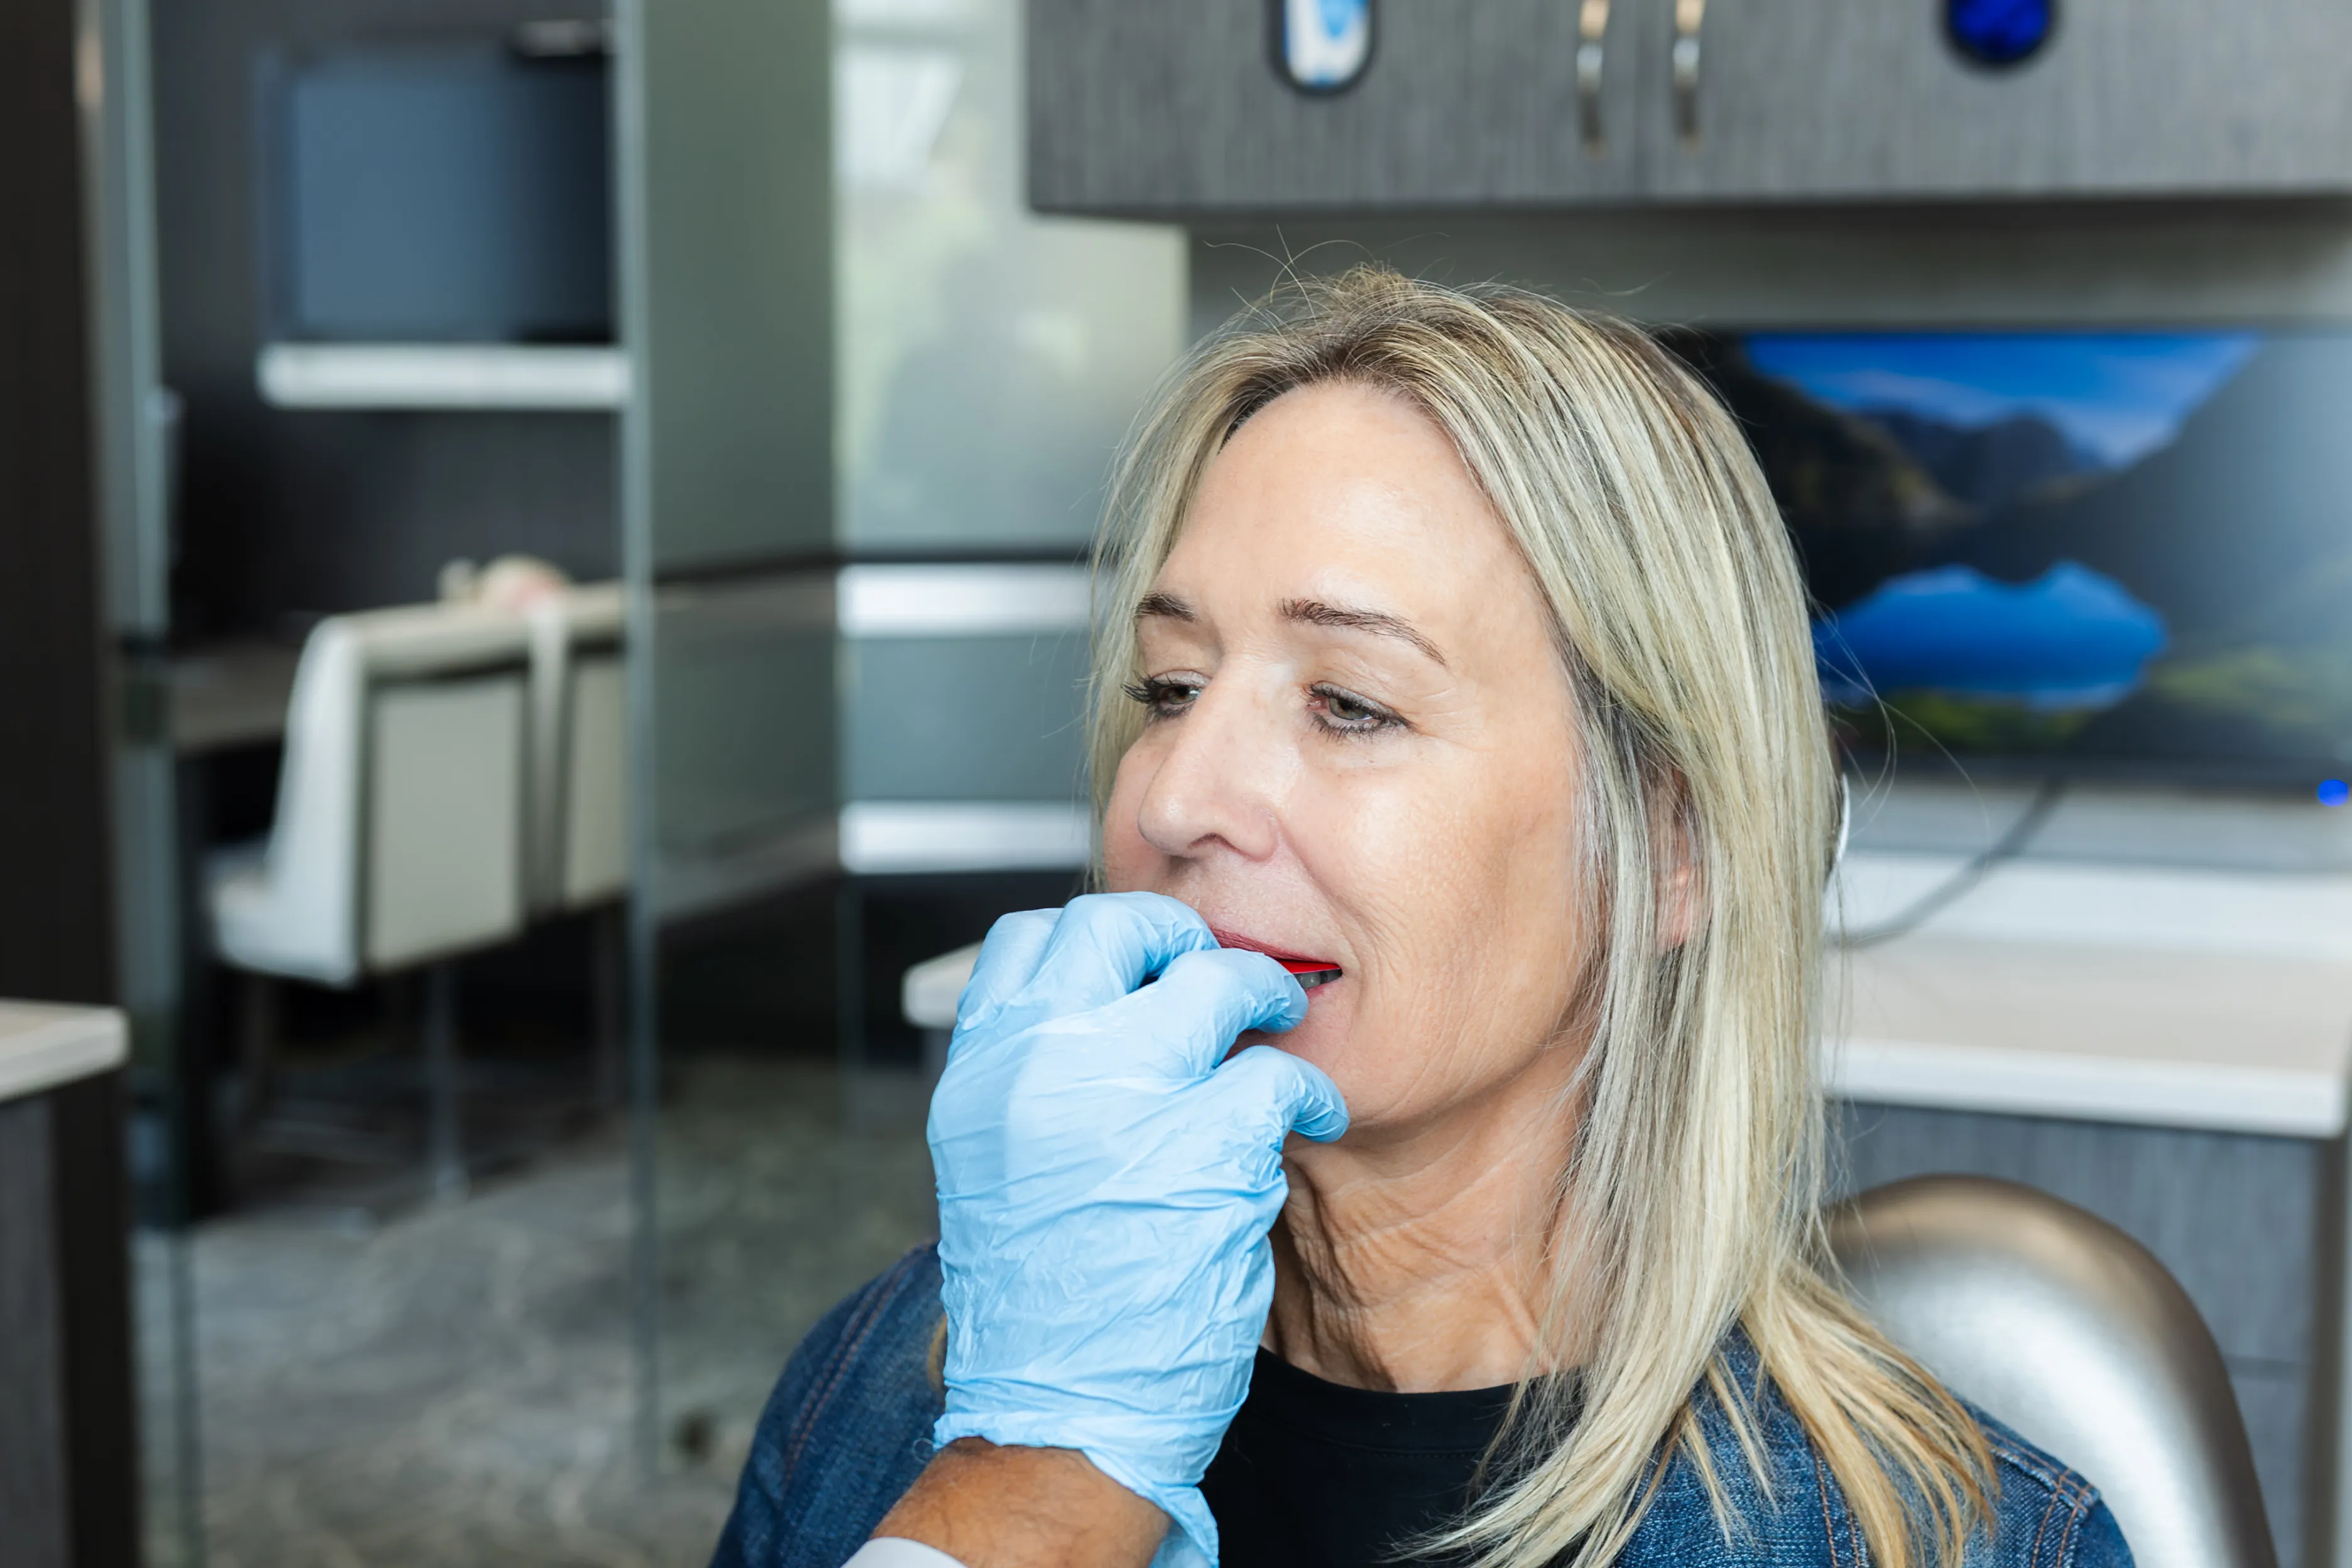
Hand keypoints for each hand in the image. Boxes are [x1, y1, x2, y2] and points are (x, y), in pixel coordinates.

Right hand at [925, 892, 1348, 1567]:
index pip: (1029, 940)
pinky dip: (1306, 1094)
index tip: (1141, 967)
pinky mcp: (1203, 1146)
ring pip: (1213, 981)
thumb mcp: (993, 1163)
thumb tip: (1109, 1010)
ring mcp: (1121, 1096)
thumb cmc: (1039, 1302)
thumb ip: (1035, 1076)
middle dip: (1181, 939)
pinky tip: (1310, 1116)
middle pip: (1117, 927)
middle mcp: (1038, 1065)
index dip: (1099, 941)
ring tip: (1278, 1029)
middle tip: (1220, 977)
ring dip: (1260, 999)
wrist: (1058, 1412)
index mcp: (979, 1071)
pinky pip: (1277, 1075)